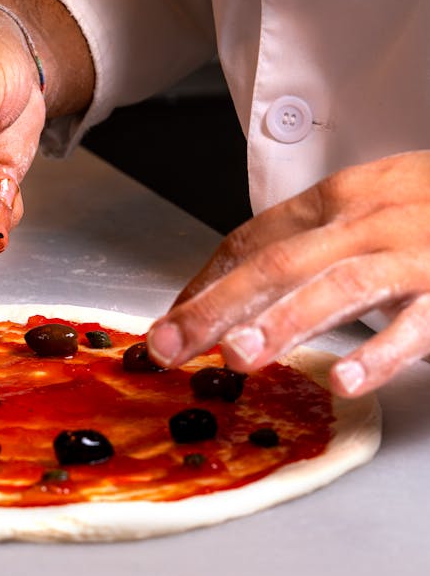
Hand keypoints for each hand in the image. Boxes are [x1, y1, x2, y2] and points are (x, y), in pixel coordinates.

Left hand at [147, 152, 429, 396]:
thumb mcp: (374, 208)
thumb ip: (315, 242)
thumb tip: (242, 288)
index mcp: (345, 198)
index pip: (256, 237)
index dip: (206, 280)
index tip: (169, 321)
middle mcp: (372, 219)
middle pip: (279, 261)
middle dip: (217, 306)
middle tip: (170, 346)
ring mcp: (415, 253)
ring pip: (338, 286)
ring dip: (284, 322)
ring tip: (238, 357)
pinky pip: (415, 323)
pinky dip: (379, 351)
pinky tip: (344, 378)